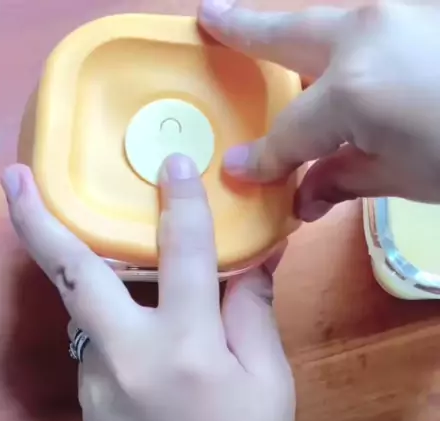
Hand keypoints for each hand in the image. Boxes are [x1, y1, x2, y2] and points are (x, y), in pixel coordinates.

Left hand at [1, 156, 293, 420]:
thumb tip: (249, 258)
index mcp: (185, 348)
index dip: (180, 200)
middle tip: (12, 178)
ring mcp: (96, 385)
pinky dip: (117, 334)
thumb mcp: (269, 381)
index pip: (183, 253)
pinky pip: (97, 352)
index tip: (172, 160)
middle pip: (73, 273)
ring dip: (98, 285)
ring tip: (129, 276)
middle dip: (36, 220)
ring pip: (87, 313)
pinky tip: (149, 358)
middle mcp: (127, 358)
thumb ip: (250, 312)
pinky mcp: (85, 407)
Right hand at [199, 0, 439, 220]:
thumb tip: (303, 194)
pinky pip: (372, 24)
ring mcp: (400, 13)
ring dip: (296, 30)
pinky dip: (349, 40)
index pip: (289, 131)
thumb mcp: (404, 177)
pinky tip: (342, 56)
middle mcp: (366, 35)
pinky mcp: (423, 14)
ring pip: (332, 20)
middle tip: (209, 14)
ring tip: (259, 30)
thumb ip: (344, 178)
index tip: (240, 172)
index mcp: (353, 89)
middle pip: (290, 33)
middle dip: (245, 28)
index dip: (264, 158)